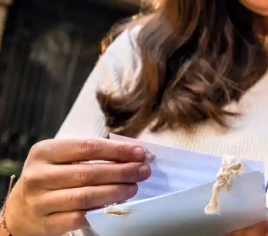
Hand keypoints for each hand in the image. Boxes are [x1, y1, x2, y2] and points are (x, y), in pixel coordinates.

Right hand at [4, 138, 148, 235]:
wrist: (20, 209)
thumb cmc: (51, 176)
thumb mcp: (63, 158)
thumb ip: (92, 153)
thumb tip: (133, 154)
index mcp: (44, 152)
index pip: (87, 147)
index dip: (117, 150)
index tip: (140, 153)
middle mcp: (39, 176)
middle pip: (88, 172)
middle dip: (122, 171)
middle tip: (143, 171)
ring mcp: (40, 201)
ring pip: (85, 196)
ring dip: (115, 191)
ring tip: (134, 187)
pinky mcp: (46, 223)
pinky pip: (78, 218)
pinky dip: (100, 211)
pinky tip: (116, 205)